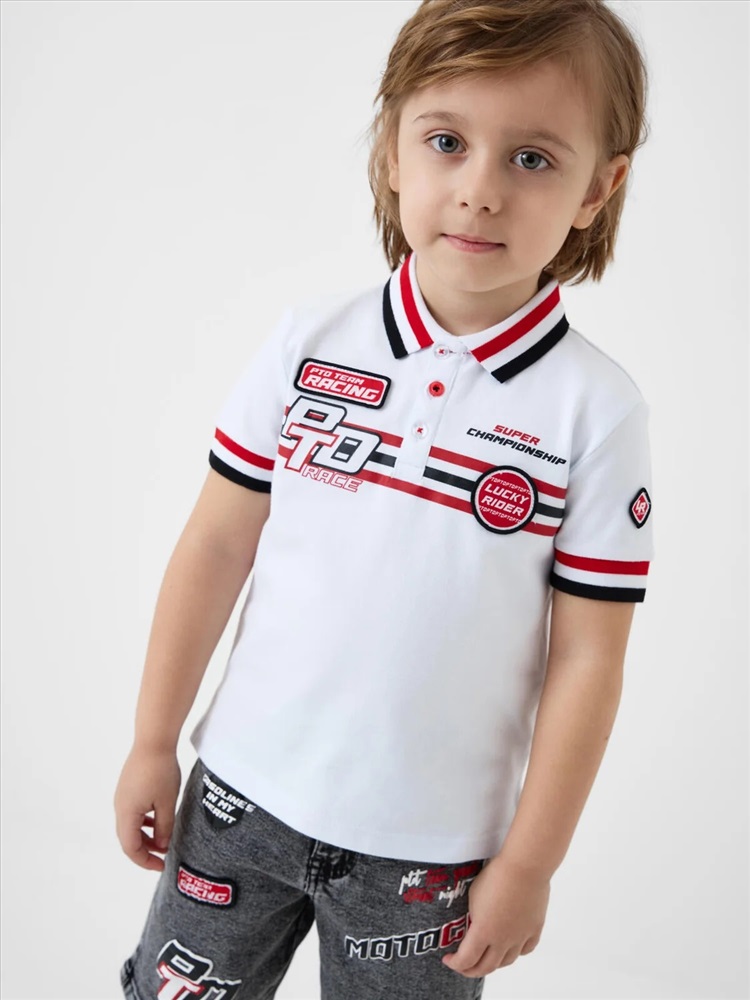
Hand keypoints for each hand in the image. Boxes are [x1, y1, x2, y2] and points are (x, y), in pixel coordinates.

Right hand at [114, 745, 180, 870]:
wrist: (153, 741)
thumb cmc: (161, 771)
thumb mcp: (167, 803)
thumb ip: (164, 827)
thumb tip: (162, 845)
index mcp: (126, 814)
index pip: (130, 848)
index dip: (145, 861)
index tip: (161, 866)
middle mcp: (119, 807)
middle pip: (128, 838)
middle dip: (145, 850)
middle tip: (163, 857)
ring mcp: (122, 796)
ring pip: (130, 825)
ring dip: (145, 836)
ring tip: (163, 840)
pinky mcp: (127, 788)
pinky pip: (133, 812)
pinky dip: (144, 822)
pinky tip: (158, 820)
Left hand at [442, 856, 549, 977]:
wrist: (524, 866)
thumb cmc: (495, 875)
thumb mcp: (473, 897)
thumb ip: (473, 918)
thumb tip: (472, 927)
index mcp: (484, 932)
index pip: (466, 960)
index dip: (455, 963)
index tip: (448, 959)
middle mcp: (503, 940)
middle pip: (486, 967)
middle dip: (471, 970)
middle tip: (463, 966)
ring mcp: (521, 936)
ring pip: (506, 961)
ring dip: (493, 963)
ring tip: (485, 957)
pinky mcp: (535, 928)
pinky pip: (525, 949)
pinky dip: (515, 952)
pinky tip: (510, 947)